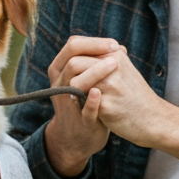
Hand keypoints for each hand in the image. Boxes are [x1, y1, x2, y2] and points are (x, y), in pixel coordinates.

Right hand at [43, 36, 118, 175]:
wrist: (79, 137)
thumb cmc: (85, 102)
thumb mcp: (84, 80)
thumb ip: (95, 64)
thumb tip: (118, 47)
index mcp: (60, 70)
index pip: (73, 45)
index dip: (94, 42)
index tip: (113, 44)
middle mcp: (59, 84)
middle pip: (72, 59)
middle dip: (95, 51)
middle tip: (115, 52)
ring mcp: (68, 103)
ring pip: (74, 82)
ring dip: (95, 72)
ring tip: (115, 65)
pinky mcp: (80, 121)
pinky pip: (84, 110)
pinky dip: (92, 101)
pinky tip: (101, 91)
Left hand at [54, 39, 178, 164]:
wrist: (153, 120)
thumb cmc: (136, 95)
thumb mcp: (125, 70)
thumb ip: (108, 57)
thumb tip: (88, 45)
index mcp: (116, 55)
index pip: (80, 46)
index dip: (70, 59)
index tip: (72, 70)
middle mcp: (113, 66)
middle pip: (75, 62)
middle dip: (68, 75)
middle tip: (69, 84)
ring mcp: (109, 86)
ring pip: (76, 81)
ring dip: (73, 90)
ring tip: (76, 96)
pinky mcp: (106, 105)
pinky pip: (83, 101)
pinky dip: (81, 105)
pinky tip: (84, 108)